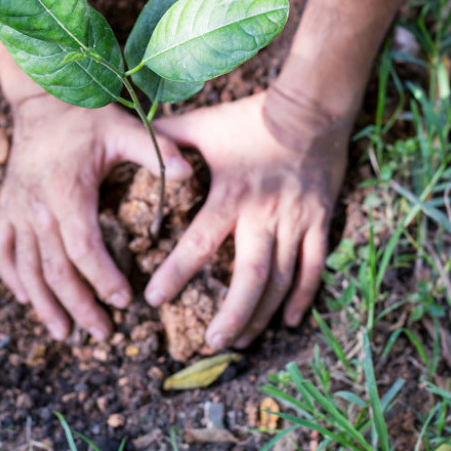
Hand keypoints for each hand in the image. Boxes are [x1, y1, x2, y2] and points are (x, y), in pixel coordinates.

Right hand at [0, 93, 191, 340]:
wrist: (42, 99)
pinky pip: (1, 252)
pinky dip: (12, 279)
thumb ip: (158, 152)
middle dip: (78, 307)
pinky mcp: (5, 209)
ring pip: (26, 269)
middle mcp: (35, 206)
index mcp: (67, 192)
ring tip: (64, 334)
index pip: (83, 248)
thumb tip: (191, 174)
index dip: (102, 279)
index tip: (125, 302)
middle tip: (103, 333)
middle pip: (54, 270)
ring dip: (43, 305)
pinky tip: (27, 299)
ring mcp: (16, 210)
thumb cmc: (88, 118)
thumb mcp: (126, 129)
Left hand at [145, 91, 349, 348]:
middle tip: (210, 342)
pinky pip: (314, 267)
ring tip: (241, 341)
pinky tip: (289, 320)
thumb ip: (167, 138)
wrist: (311, 108)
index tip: (153, 301)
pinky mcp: (320, 222)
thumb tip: (131, 141)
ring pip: (282, 280)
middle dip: (232, 314)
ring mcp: (297, 221)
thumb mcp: (204, 125)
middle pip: (251, 276)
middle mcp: (265, 214)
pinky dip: (303, 296)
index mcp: (231, 194)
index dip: (176, 274)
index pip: (200, 243)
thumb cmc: (250, 119)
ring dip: (261, 314)